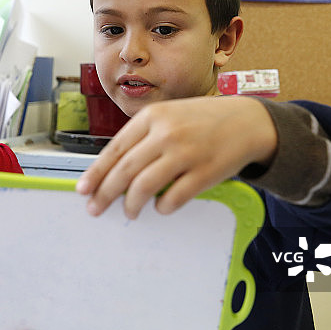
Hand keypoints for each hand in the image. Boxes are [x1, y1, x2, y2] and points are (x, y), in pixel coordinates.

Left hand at [76, 96, 276, 218]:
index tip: (83, 189)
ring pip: (144, 186)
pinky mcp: (205, 173)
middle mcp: (167, 133)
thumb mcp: (169, 116)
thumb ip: (143, 138)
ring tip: (130, 213)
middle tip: (95, 209)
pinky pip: (173, 198)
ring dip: (131, 205)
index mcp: (153, 117)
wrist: (247, 121)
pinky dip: (162, 207)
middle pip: (125, 170)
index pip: (115, 149)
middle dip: (105, 193)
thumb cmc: (202, 121)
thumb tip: (112, 172)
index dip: (96, 173)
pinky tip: (161, 207)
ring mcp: (186, 153)